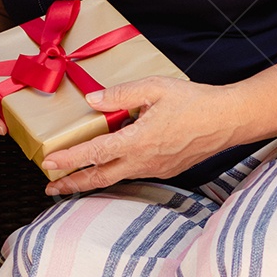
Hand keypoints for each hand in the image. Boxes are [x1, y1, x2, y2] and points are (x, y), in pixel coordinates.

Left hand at [42, 76, 237, 195]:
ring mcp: (155, 168)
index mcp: (138, 140)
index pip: (96, 153)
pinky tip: (107, 165)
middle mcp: (144, 160)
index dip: (70, 159)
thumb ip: (120, 95)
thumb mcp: (153, 88)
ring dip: (91, 179)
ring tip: (72, 179)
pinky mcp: (164, 169)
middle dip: (73, 184)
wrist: (226, 120)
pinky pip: (132, 173)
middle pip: (101, 178)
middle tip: (50, 188)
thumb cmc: (192, 101)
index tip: (49, 162)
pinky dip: (113, 173)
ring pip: (116, 178)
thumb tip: (92, 100)